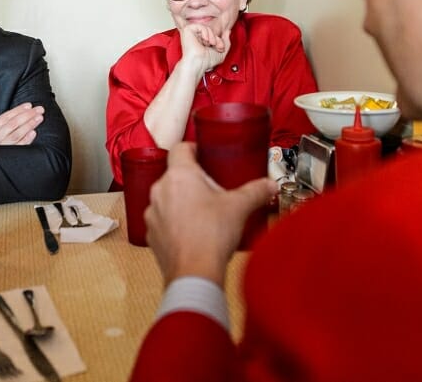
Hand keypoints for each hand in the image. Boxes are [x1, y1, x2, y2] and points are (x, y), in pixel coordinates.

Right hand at [0, 103, 44, 146]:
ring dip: (28, 125)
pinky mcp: (5, 158)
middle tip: (38, 109)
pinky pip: (16, 148)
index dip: (17, 110)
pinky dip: (25, 140)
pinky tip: (33, 133)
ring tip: (38, 118)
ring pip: (16, 134)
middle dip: (26, 115)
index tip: (28, 105)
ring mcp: (0, 148)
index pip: (4, 118)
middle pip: (12, 124)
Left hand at [145, 143, 276, 285]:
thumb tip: (270, 186)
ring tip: (204, 213)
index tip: (204, 154)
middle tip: (213, 189)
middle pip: (175, 175)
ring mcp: (153, 213)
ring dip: (182, 201)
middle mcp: (160, 190)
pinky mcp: (151, 235)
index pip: (180, 149)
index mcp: (179, 175)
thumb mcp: (240, 207)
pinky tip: (193, 233)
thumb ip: (256, 191)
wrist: (194, 272)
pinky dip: (175, 223)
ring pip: (167, 198)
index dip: (192, 149)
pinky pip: (163, 221)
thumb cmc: (212, 235)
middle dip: (193, 180)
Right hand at [179, 24, 231, 74]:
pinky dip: (206, 32)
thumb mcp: (221, 52)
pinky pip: (200, 26)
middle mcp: (196, 38)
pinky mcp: (188, 31)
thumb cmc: (206, 62)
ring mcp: (192, 34)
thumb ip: (226, 41)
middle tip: (218, 47)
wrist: (198, 64)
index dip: (219, 40)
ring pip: (206, 28)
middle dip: (217, 39)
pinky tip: (206, 40)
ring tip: (212, 44)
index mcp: (202, 43)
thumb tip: (227, 31)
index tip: (220, 48)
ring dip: (212, 36)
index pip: (213, 35)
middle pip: (210, 31)